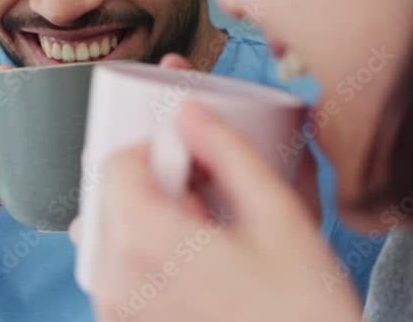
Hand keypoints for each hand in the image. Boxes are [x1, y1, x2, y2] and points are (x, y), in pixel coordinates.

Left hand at [81, 100, 361, 321]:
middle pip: (111, 199)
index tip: (194, 157)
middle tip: (208, 196)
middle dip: (153, 184)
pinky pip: (120, 277)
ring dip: (149, 221)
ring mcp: (118, 314)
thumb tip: (191, 112)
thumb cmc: (302, 312)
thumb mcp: (280, 218)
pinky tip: (196, 268)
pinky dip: (146, 258)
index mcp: (144, 240)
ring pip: (113, 238)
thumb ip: (231, 153)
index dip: (155, 148)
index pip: (115, 164)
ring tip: (206, 237)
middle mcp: (117, 280)